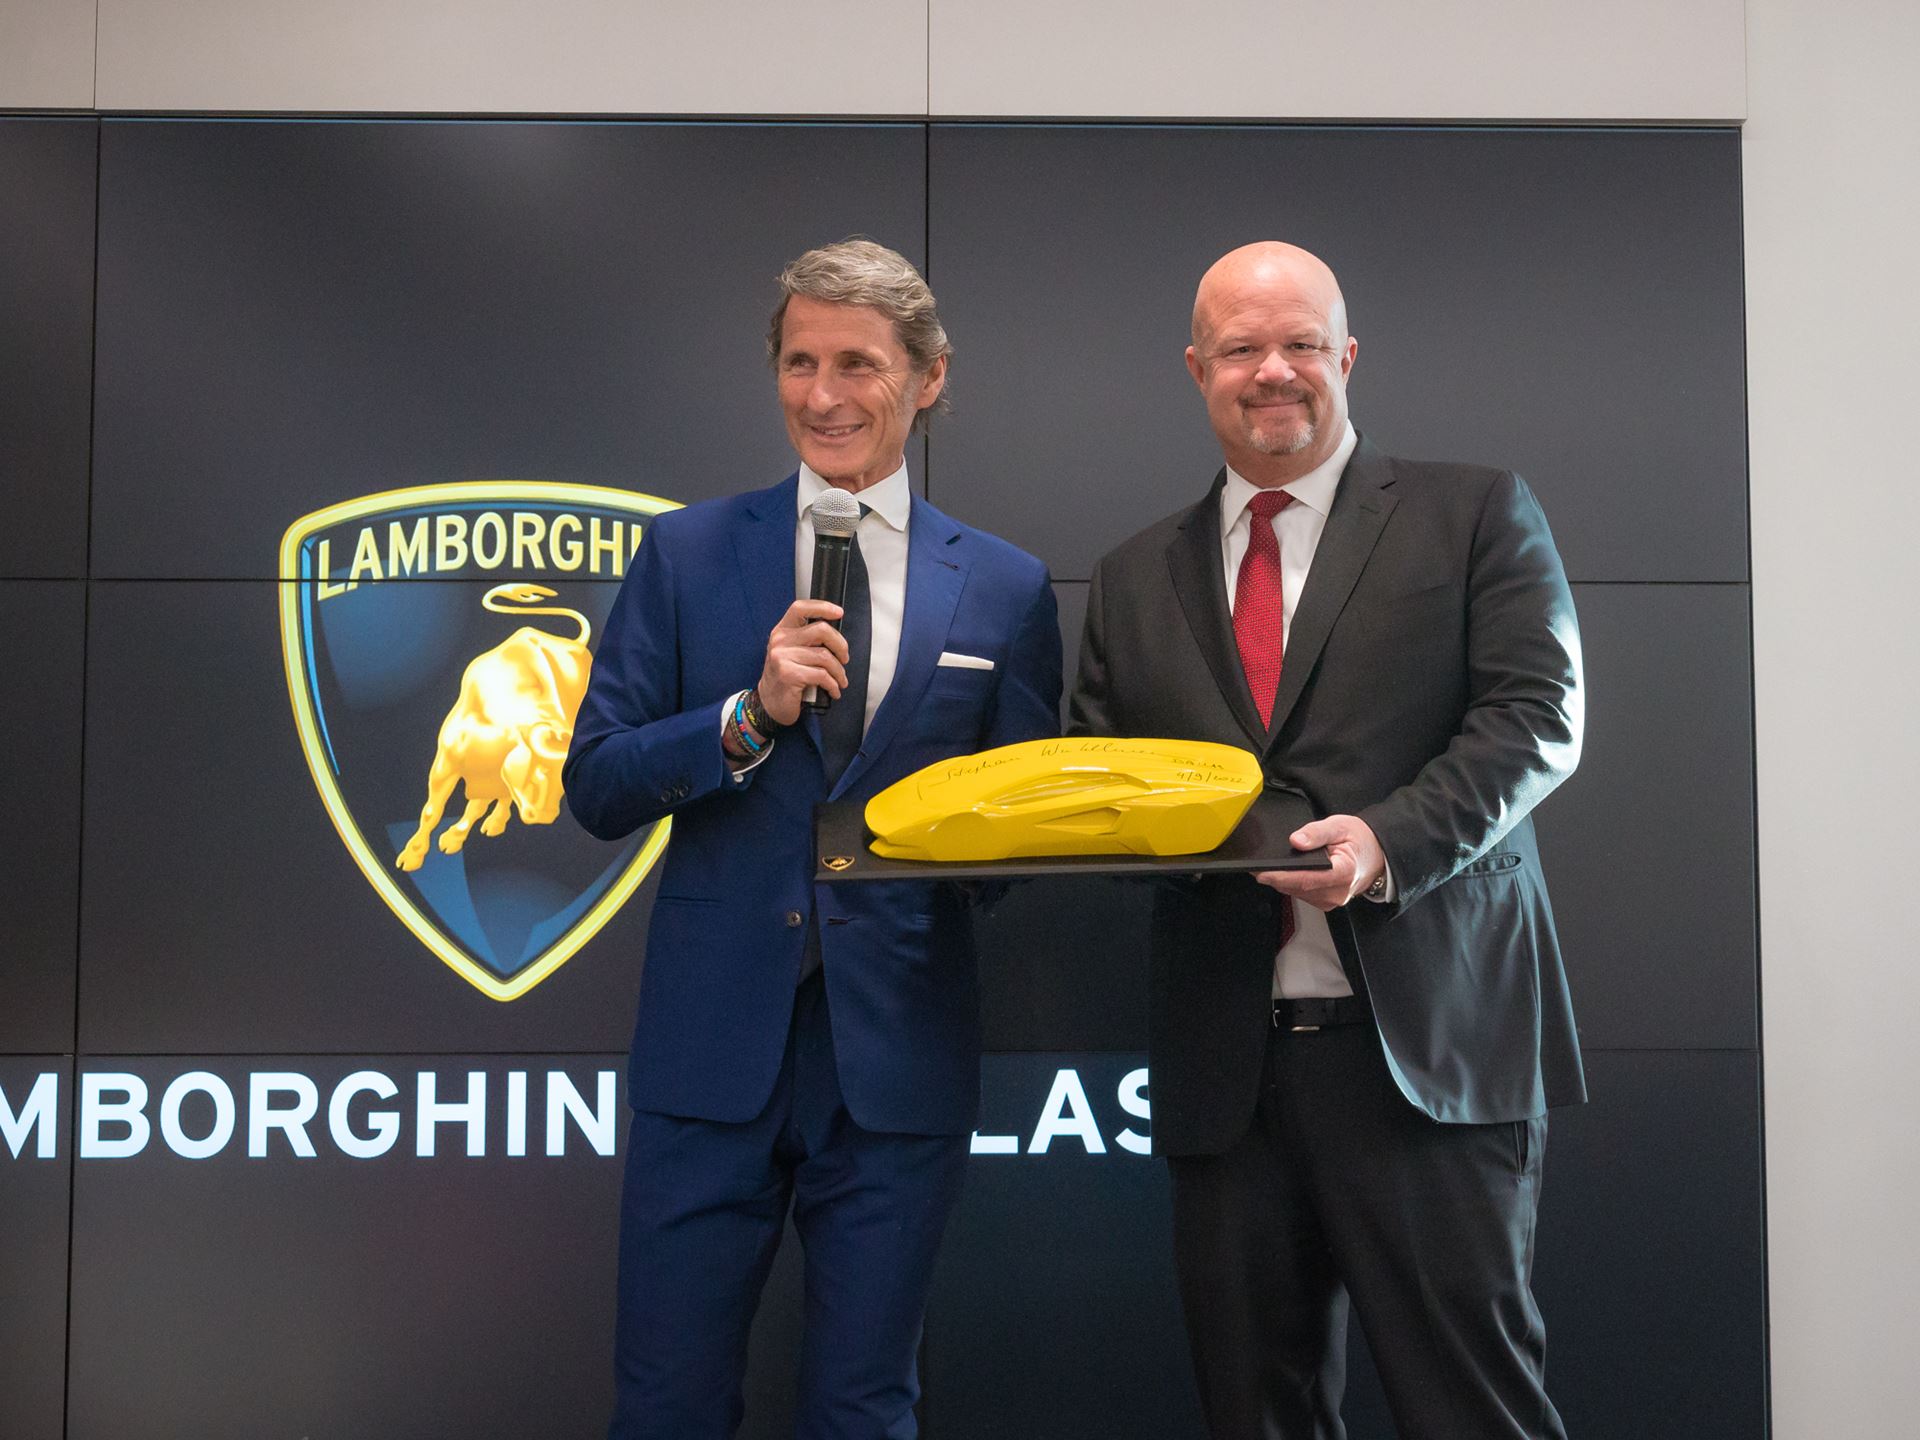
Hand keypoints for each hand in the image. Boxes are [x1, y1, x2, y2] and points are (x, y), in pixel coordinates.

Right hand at [758, 599, 849, 725]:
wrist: (769, 703)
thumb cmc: (785, 678)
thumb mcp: (791, 652)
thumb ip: (807, 640)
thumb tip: (836, 637)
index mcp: (782, 631)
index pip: (800, 608)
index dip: (822, 607)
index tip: (839, 612)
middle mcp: (780, 641)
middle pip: (821, 630)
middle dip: (841, 646)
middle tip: (844, 658)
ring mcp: (783, 657)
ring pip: (825, 656)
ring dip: (839, 671)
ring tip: (840, 680)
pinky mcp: (789, 675)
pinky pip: (822, 675)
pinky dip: (833, 685)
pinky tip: (833, 690)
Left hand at [1254, 814, 1385, 912]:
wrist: (1378, 854)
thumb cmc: (1360, 840)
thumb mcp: (1339, 826)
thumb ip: (1316, 832)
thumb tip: (1296, 841)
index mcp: (1343, 872)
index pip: (1305, 879)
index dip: (1281, 877)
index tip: (1262, 872)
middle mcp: (1337, 892)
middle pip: (1298, 888)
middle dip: (1275, 878)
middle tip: (1255, 867)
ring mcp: (1332, 900)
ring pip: (1297, 893)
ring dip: (1282, 882)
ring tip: (1269, 867)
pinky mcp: (1327, 902)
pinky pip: (1302, 895)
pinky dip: (1291, 884)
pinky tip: (1286, 874)